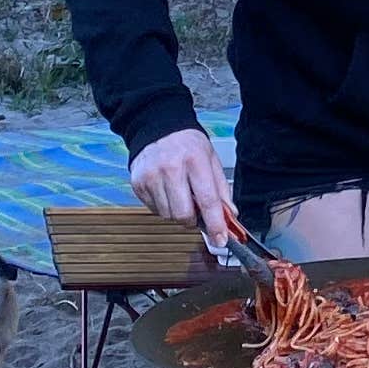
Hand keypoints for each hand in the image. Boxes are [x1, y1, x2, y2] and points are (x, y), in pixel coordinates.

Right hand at [127, 126, 241, 249]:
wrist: (158, 128)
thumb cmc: (187, 145)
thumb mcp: (211, 160)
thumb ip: (222, 190)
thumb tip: (229, 216)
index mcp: (195, 161)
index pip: (207, 200)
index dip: (215, 224)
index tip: (220, 239)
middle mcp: (171, 168)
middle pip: (183, 214)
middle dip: (193, 220)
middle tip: (196, 210)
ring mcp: (151, 176)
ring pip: (168, 215)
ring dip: (178, 213)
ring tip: (180, 195)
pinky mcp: (138, 184)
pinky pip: (154, 210)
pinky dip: (164, 207)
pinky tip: (167, 192)